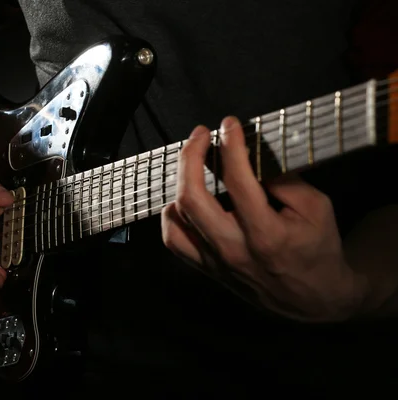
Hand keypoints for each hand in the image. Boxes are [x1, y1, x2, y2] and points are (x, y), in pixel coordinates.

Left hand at [161, 116, 368, 321]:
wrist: (313, 299)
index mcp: (266, 234)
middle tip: (201, 134)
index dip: (230, 145)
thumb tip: (249, 155)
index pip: (237, 181)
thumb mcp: (316, 209)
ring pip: (177, 218)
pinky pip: (174, 240)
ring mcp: (216, 262)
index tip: (229, 124)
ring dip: (179, 181)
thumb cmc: (318, 248)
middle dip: (191, 156)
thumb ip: (285, 181)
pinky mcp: (207, 269)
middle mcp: (234, 249)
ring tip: (193, 162)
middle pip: (192, 198)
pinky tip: (184, 199)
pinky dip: (173, 214)